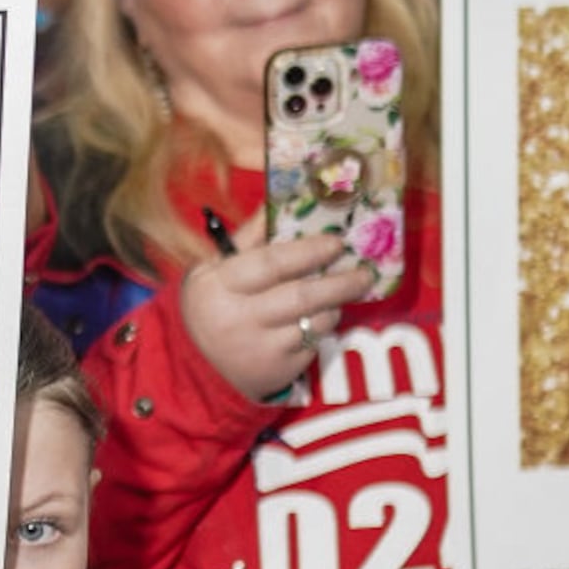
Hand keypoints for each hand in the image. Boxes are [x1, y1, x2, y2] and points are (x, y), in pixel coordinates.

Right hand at [179, 216, 373, 400]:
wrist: (203, 363)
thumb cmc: (215, 302)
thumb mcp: (216, 268)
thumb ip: (249, 238)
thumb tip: (279, 200)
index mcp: (219, 286)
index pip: (270, 264)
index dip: (308, 251)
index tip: (336, 242)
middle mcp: (236, 319)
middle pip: (301, 296)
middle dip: (340, 282)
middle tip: (365, 271)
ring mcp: (258, 347)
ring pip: (314, 321)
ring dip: (335, 303)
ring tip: (343, 291)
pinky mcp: (277, 368)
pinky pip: (314, 342)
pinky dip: (324, 326)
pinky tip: (321, 316)